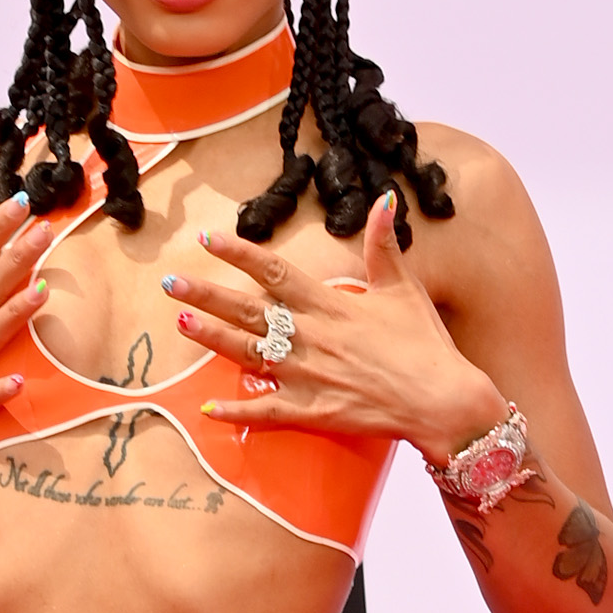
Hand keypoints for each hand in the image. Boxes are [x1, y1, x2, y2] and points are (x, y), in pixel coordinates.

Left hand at [162, 190, 501, 461]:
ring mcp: (309, 376)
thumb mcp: (404, 288)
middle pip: (249, 311)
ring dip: (212, 338)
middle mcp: (312, 337)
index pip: (275, 272)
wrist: (442, 400)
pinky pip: (266, 412)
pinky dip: (237, 412)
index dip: (239, 253)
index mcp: (331, 304)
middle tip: (170, 282)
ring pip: (248, 355)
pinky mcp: (313, 412)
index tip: (208, 239)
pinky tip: (207, 410)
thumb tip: (384, 200)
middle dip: (207, 294)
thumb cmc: (425, 345)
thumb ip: (384, 246)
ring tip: (181, 323)